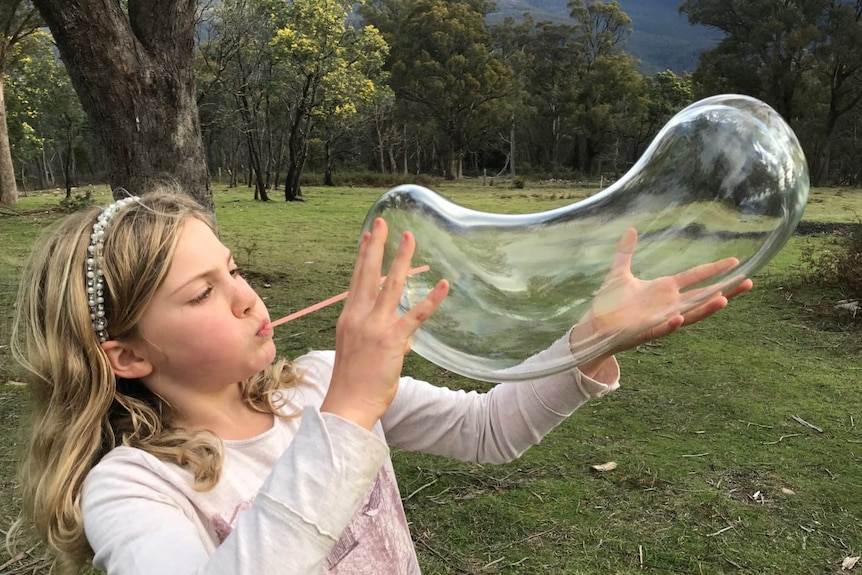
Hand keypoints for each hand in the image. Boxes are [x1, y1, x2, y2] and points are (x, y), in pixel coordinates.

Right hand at [322, 218, 448, 429]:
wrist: (348, 405)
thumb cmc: (352, 384)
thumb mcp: (359, 353)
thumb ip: (381, 338)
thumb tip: (405, 337)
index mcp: (348, 319)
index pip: (356, 280)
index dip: (362, 256)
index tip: (367, 236)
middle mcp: (358, 317)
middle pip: (367, 274)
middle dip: (376, 246)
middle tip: (382, 223)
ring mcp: (374, 327)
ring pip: (390, 285)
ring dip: (402, 259)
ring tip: (410, 238)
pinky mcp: (392, 340)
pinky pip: (415, 315)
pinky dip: (430, 299)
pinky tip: (443, 284)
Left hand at [574, 228, 752, 376]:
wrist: (595, 325)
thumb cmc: (609, 302)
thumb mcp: (619, 272)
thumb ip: (626, 252)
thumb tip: (630, 229)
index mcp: (664, 289)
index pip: (695, 277)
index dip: (714, 269)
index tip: (735, 261)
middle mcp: (668, 304)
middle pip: (702, 296)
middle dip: (725, 289)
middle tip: (748, 281)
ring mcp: (660, 319)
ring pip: (689, 314)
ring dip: (705, 308)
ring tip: (724, 299)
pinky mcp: (646, 331)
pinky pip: (662, 329)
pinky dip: (671, 324)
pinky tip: (680, 319)